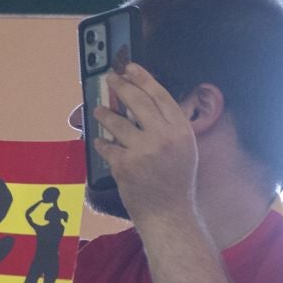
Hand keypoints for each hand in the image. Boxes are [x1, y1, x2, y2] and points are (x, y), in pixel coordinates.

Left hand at [90, 64, 199, 224]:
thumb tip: (146, 100)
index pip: (160, 95)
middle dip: (121, 86)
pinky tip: (100, 142)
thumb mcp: (184, 148)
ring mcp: (143, 151)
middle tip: (110, 78)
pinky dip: (102, 144)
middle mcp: (164, 137)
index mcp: (181, 130)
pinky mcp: (125, 165)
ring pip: (117, 122)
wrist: (169, 214)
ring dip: (104, 114)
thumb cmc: (176, 182)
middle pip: (137, 101)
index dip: (144, 78)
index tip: (131, 68)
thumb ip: (169, 126)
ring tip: (98, 111)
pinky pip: (107, 146)